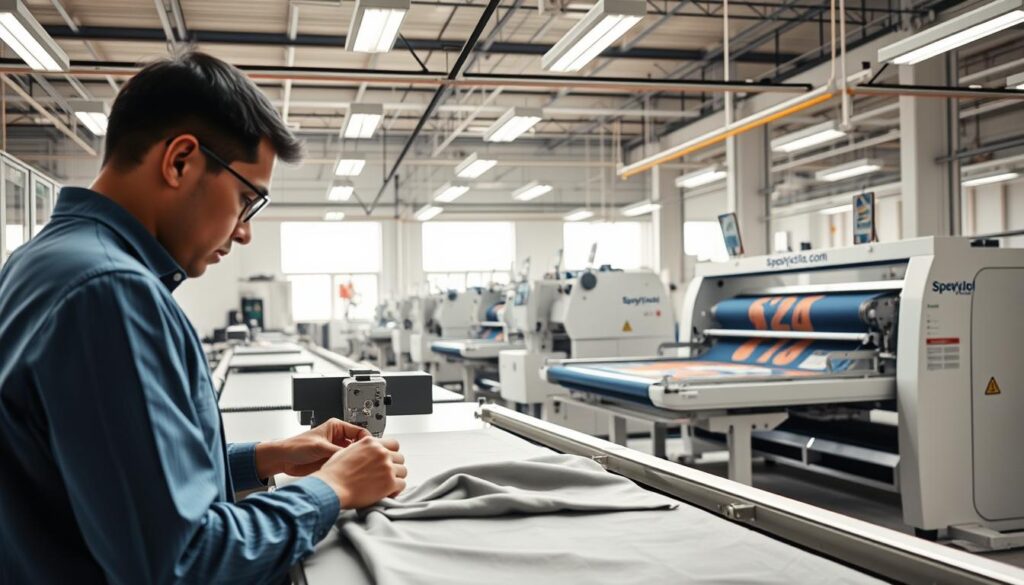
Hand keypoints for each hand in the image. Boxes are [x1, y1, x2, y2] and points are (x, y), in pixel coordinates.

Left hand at [254, 418, 370, 478]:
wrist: (283, 460)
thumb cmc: (296, 446)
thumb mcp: (320, 446)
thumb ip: (338, 451)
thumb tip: (354, 456)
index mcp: (337, 427)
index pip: (360, 431)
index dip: (367, 440)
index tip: (371, 449)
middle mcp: (338, 438)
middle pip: (359, 444)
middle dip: (363, 452)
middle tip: (369, 461)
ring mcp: (336, 451)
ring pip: (353, 456)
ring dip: (356, 462)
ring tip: (360, 468)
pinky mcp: (332, 462)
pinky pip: (346, 465)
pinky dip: (349, 470)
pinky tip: (351, 474)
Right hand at [313, 437, 406, 508]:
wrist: (332, 487)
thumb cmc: (334, 473)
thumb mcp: (346, 451)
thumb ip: (361, 450)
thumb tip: (366, 454)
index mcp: (370, 443)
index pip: (393, 444)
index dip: (391, 453)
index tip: (388, 460)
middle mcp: (381, 453)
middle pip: (400, 458)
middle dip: (394, 466)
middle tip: (385, 475)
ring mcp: (386, 467)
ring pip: (403, 471)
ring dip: (396, 478)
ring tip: (386, 484)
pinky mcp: (389, 483)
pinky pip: (402, 485)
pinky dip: (396, 490)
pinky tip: (387, 493)